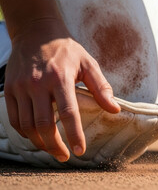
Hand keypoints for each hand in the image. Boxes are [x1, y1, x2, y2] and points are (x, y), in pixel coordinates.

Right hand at [4, 18, 119, 161]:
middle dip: (55, 145)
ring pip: (27, 125)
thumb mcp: (89, 64)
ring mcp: (20, 87)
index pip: (69, 113)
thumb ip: (102, 88)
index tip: (80, 151)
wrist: (36, 32)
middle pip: (44, 124)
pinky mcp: (9, 89)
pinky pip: (14, 118)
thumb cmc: (67, 50)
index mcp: (60, 78)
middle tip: (65, 157)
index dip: (74, 135)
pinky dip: (25, 132)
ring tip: (53, 149)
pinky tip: (37, 137)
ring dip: (40, 142)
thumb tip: (115, 110)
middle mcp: (38, 84)